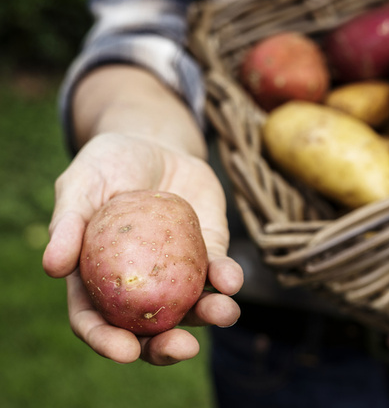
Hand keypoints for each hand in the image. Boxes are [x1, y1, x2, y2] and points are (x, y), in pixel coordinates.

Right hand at [43, 133, 242, 364]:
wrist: (156, 143)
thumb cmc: (108, 163)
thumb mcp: (81, 184)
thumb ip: (68, 222)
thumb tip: (52, 268)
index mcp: (96, 277)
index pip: (96, 320)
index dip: (107, 341)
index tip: (126, 351)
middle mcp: (139, 283)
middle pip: (150, 329)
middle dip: (167, 347)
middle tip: (183, 348)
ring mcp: (177, 270)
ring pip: (192, 307)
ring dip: (210, 315)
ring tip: (223, 312)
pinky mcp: (209, 250)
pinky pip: (219, 271)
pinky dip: (227, 278)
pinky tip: (230, 279)